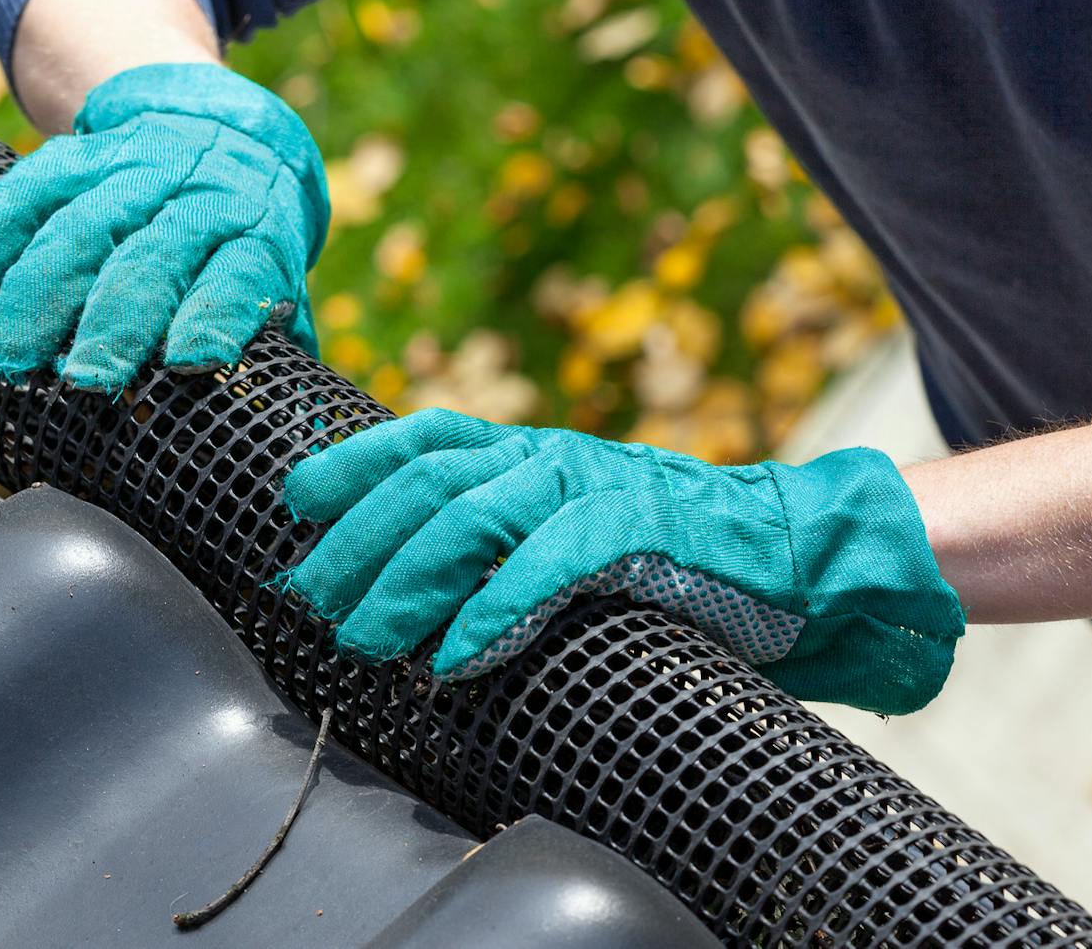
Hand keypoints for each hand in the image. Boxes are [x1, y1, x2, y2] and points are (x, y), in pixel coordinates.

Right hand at [0, 62, 327, 391]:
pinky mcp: (79, 154)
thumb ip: (277, 343)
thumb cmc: (245, 237)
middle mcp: (196, 196)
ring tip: (9, 351)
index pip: (238, 274)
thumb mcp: (278, 278)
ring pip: (82, 225)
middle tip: (84, 378)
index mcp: (254, 233)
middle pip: (153, 256)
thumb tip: (293, 434)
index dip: (214, 314)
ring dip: (40, 291)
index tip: (187, 361)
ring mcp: (134, 171)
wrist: (220, 129)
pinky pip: (27, 188)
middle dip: (116, 320)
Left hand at [279, 409, 965, 715]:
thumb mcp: (571, 532)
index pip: (424, 437)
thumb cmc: (674, 558)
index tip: (295, 497)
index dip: (355, 460)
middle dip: (357, 542)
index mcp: (533, 451)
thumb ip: (504, 541)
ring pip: (472, 515)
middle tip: (309, 599)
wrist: (796, 554)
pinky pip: (551, 562)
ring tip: (363, 638)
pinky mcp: (641, 528)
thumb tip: (411, 586)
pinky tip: (456, 654)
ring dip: (406, 581)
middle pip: (428, 481)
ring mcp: (596, 484)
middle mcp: (553, 455)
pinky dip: (496, 608)